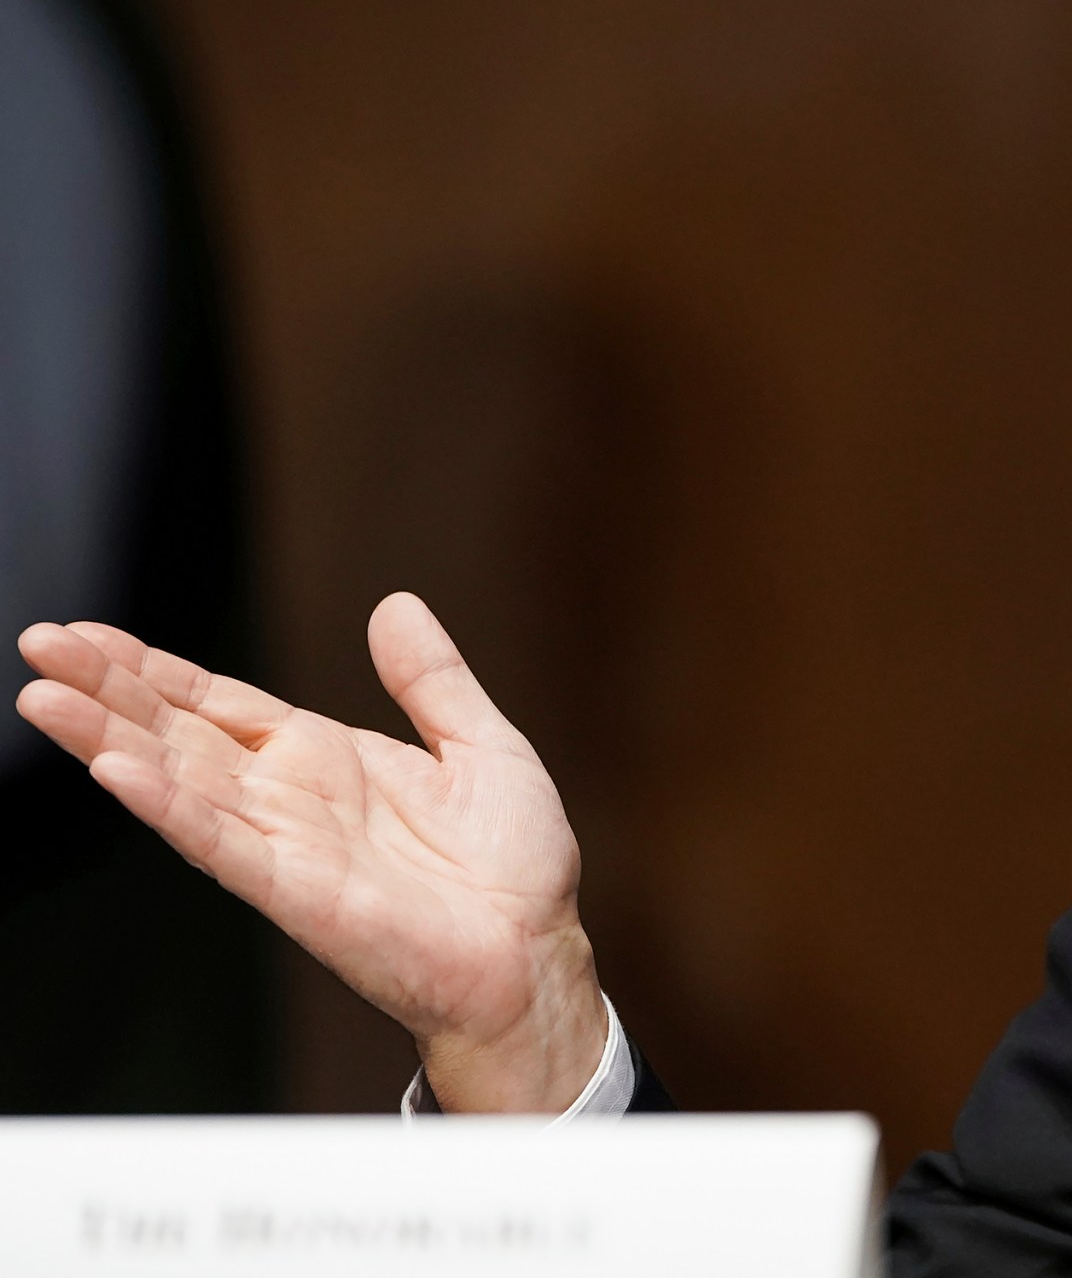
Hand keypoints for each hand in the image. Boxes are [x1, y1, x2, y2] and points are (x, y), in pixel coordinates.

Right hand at [14, 594, 606, 1112]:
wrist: (536, 952)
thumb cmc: (514, 868)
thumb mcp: (483, 744)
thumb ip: (432, 679)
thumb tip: (395, 605)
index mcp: (327, 759)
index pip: (219, 703)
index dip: (154, 670)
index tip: (88, 636)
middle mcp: (292, 799)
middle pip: (179, 732)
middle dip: (109, 690)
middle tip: (40, 645)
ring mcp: (286, 845)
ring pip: (180, 782)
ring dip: (111, 741)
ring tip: (44, 699)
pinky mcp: (297, 893)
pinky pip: (222, 843)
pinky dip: (171, 807)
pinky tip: (116, 772)